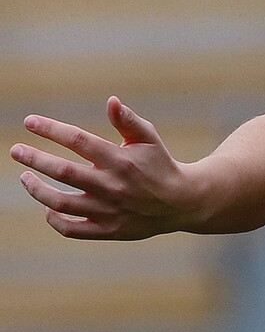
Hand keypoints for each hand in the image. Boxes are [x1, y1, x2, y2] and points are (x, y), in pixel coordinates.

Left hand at [10, 96, 195, 239]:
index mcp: (120, 160)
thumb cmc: (160, 164)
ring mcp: (109, 210)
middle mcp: (112, 185)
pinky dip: (54, 220)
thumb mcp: (149, 139)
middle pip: (63, 172)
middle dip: (35, 159)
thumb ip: (128, 120)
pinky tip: (47, 209)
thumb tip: (111, 101)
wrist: (181, 202)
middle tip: (16, 150)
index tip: (30, 122)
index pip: (78, 141)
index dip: (51, 129)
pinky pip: (73, 229)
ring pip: (61, 203)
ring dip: (37, 190)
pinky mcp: (109, 230)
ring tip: (25, 178)